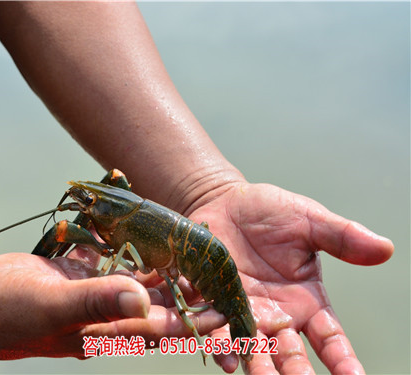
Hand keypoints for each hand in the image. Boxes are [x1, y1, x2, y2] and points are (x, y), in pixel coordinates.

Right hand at [0, 249, 225, 358]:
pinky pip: (120, 269)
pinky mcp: (85, 277)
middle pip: (162, 310)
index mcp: (107, 332)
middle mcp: (109, 317)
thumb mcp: (54, 307)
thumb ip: (98, 302)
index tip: (228, 311)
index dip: (198, 322)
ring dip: (171, 279)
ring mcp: (97, 297)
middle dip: (194, 300)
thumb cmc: (9, 313)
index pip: (165, 328)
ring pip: (144, 288)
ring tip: (200, 262)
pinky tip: (157, 246)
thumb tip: (145, 302)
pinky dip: (139, 260)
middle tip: (223, 282)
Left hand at [181, 180, 392, 373]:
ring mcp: (243, 312)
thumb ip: (341, 237)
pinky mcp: (213, 303)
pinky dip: (218, 344)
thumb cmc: (270, 211)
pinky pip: (215, 329)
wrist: (224, 202)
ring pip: (251, 349)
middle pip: (289, 354)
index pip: (329, 337)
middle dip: (295, 373)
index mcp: (305, 300)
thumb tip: (384, 248)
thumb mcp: (308, 221)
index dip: (342, 359)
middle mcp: (275, 315)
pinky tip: (224, 357)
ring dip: (256, 366)